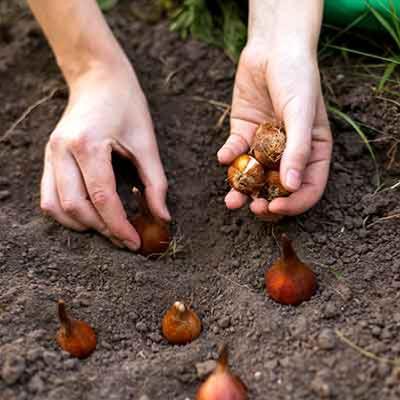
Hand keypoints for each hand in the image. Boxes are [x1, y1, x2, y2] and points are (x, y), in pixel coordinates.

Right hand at [41, 63, 169, 249]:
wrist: (98, 78)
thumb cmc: (126, 105)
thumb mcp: (147, 143)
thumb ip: (155, 183)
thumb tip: (163, 218)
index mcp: (88, 144)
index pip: (102, 198)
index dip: (119, 226)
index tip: (135, 243)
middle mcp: (62, 151)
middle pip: (76, 207)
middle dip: (102, 230)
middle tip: (125, 239)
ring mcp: (51, 154)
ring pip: (56, 207)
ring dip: (82, 225)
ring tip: (109, 229)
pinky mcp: (49, 157)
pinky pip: (49, 196)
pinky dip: (68, 213)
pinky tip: (91, 215)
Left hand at [218, 41, 331, 219]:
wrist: (272, 49)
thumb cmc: (297, 78)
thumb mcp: (302, 113)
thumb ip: (298, 149)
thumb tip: (291, 187)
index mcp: (312, 152)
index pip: (308, 188)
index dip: (294, 204)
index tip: (275, 208)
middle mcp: (289, 153)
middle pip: (278, 188)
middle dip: (265, 202)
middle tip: (253, 208)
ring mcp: (265, 145)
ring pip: (254, 176)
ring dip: (242, 190)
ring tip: (231, 200)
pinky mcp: (244, 134)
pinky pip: (236, 152)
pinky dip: (229, 156)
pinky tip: (223, 156)